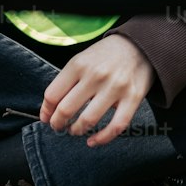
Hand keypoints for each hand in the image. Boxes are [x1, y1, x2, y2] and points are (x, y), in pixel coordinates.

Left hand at [40, 33, 155, 146]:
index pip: (52, 95)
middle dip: (58, 124)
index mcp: (79, 64)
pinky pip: (116, 126)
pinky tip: (93, 141)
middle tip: (59, 127)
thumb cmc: (106, 55)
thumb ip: (67, 80)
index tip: (46, 118)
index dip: (46, 111)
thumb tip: (49, 109)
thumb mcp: (82, 58)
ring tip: (75, 130)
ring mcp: (115, 87)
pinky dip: (102, 138)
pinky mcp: (133, 98)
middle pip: (66, 109)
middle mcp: (96, 75)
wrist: (140, 44)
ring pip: (88, 120)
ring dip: (76, 131)